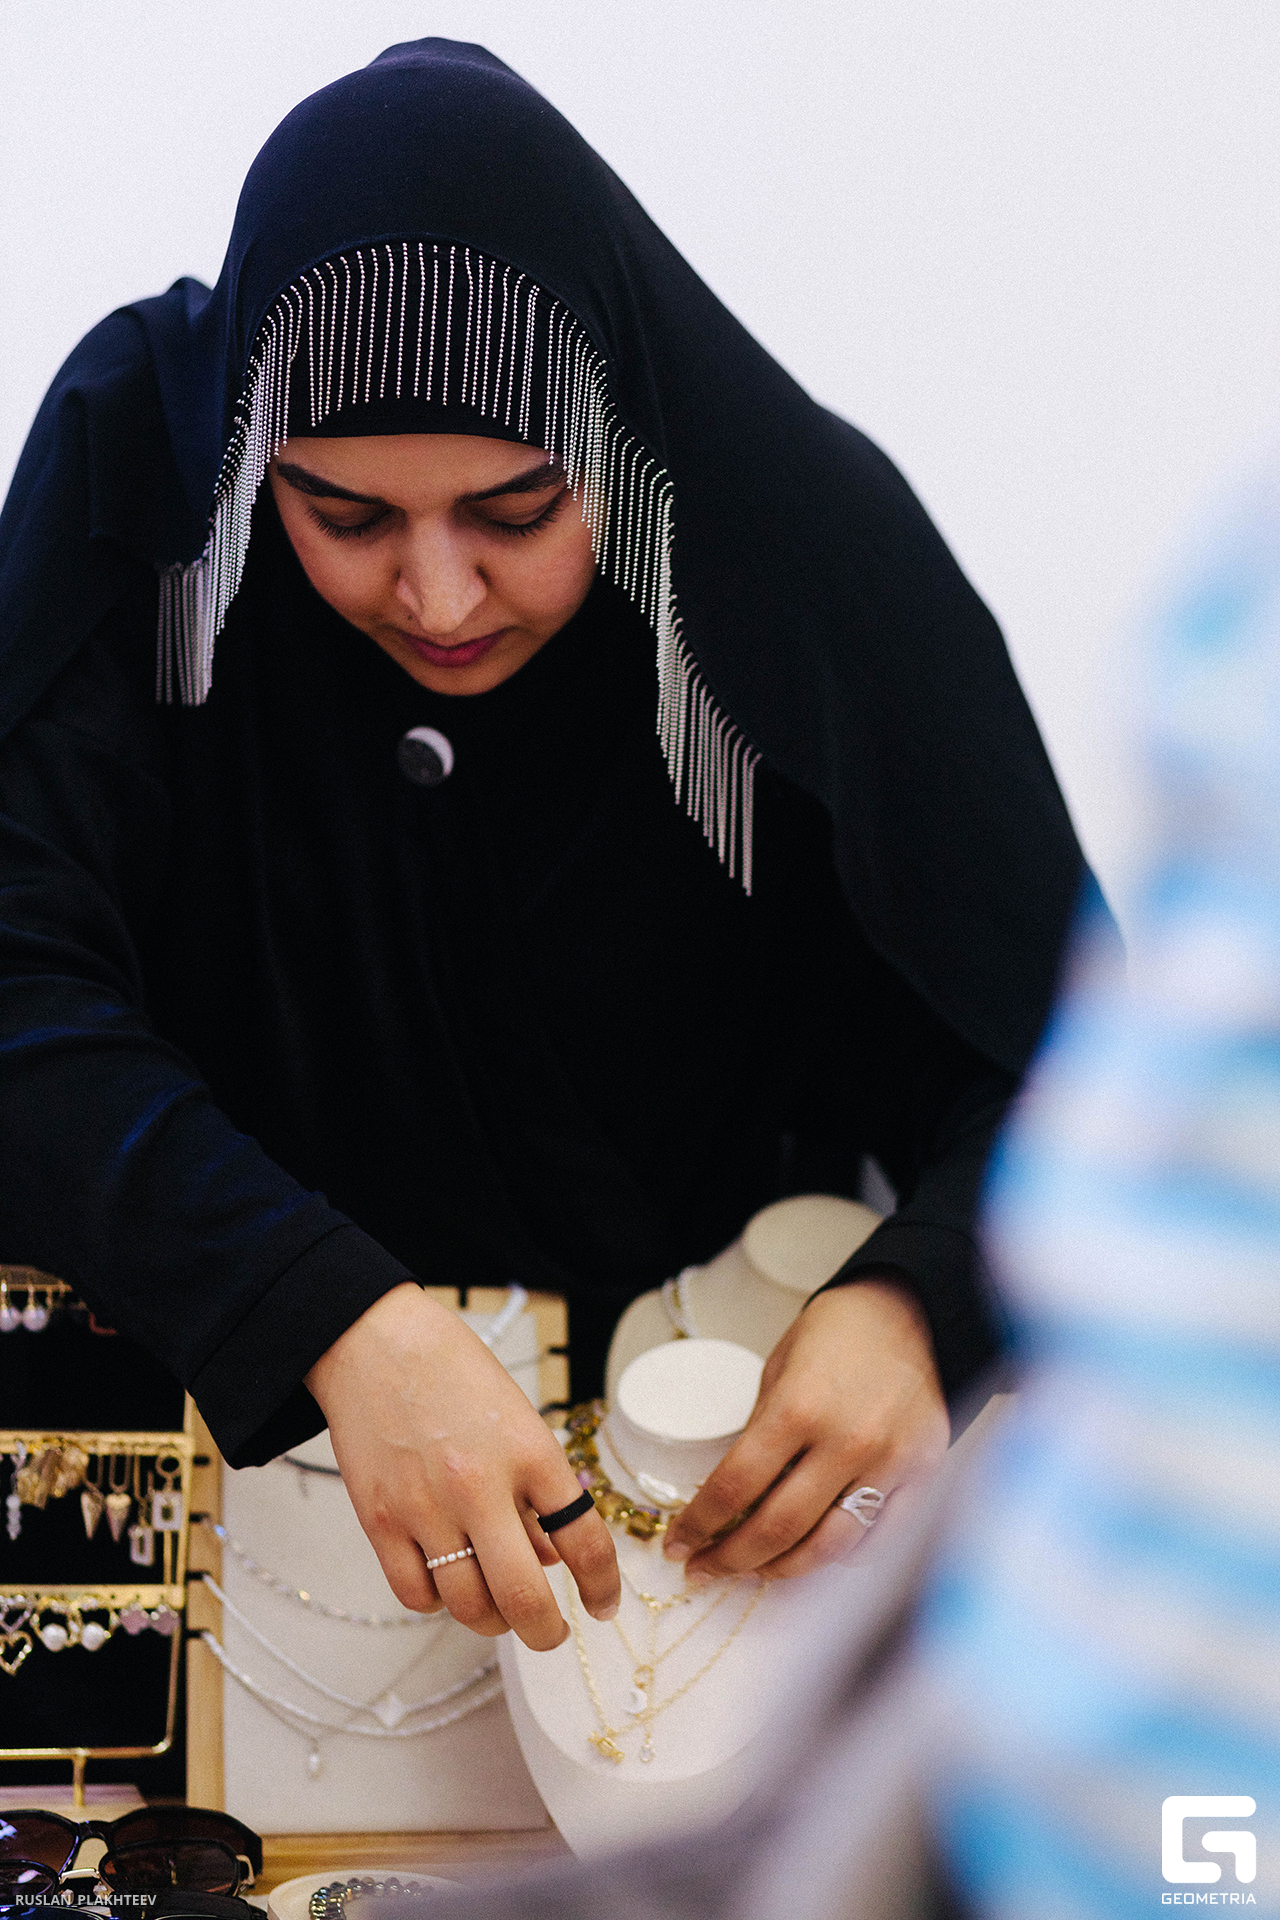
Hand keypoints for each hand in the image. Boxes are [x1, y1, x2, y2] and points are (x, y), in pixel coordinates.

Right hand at [305, 1283, 619, 1648]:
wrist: (375, 1342)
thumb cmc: (453, 1373)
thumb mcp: (517, 1418)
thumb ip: (536, 1492)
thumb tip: (551, 1561)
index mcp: (530, 1452)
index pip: (586, 1540)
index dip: (602, 1586)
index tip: (603, 1606)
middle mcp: (481, 1486)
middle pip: (524, 1597)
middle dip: (546, 1632)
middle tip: (550, 1634)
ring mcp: (427, 1508)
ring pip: (469, 1606)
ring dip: (492, 1621)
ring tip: (498, 1609)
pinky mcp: (381, 1522)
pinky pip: (417, 1595)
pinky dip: (438, 1601)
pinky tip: (447, 1581)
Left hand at [662, 1279, 948, 1582]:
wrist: (912, 1309)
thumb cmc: (836, 1332)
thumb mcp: (779, 1369)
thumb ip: (761, 1435)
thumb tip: (733, 1499)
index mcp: (798, 1408)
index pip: (734, 1488)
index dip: (698, 1526)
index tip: (676, 1546)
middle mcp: (846, 1443)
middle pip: (777, 1530)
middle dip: (729, 1561)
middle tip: (703, 1570)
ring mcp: (890, 1464)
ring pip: (827, 1550)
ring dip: (780, 1571)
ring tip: (752, 1570)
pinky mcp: (924, 1476)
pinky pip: (876, 1541)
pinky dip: (840, 1557)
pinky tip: (813, 1552)